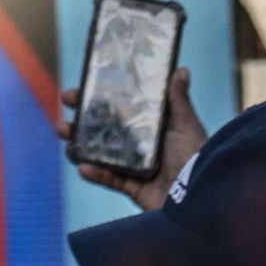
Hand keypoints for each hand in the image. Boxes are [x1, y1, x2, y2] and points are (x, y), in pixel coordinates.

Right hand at [57, 64, 208, 210]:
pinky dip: (95, 174)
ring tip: (67, 140)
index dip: (96, 101)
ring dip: (79, 146)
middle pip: (102, 131)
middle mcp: (139, 145)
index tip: (76, 91)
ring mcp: (133, 167)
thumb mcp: (186, 125)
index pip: (117, 109)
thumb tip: (181, 69)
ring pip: (99, 154)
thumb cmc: (195, 157)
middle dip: (79, 123)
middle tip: (66, 114)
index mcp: (149, 127)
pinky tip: (83, 167)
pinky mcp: (132, 187)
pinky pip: (109, 179)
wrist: (200, 196)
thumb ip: (178, 100)